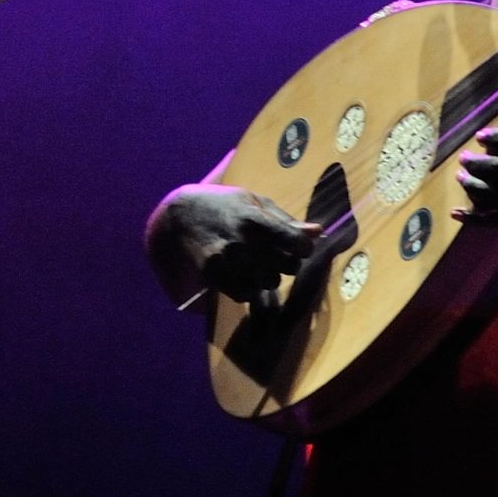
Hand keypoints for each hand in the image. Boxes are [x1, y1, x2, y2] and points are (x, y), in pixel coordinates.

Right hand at [155, 184, 318, 306]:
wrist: (179, 216)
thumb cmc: (223, 205)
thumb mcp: (254, 201)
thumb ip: (286, 219)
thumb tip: (318, 232)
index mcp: (256, 219)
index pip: (298, 244)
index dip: (303, 247)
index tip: (297, 245)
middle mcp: (244, 241)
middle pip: (289, 267)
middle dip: (287, 262)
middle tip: (275, 254)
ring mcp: (227, 260)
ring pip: (269, 283)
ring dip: (268, 277)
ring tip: (257, 264)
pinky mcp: (213, 275)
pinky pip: (245, 295)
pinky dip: (248, 289)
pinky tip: (242, 275)